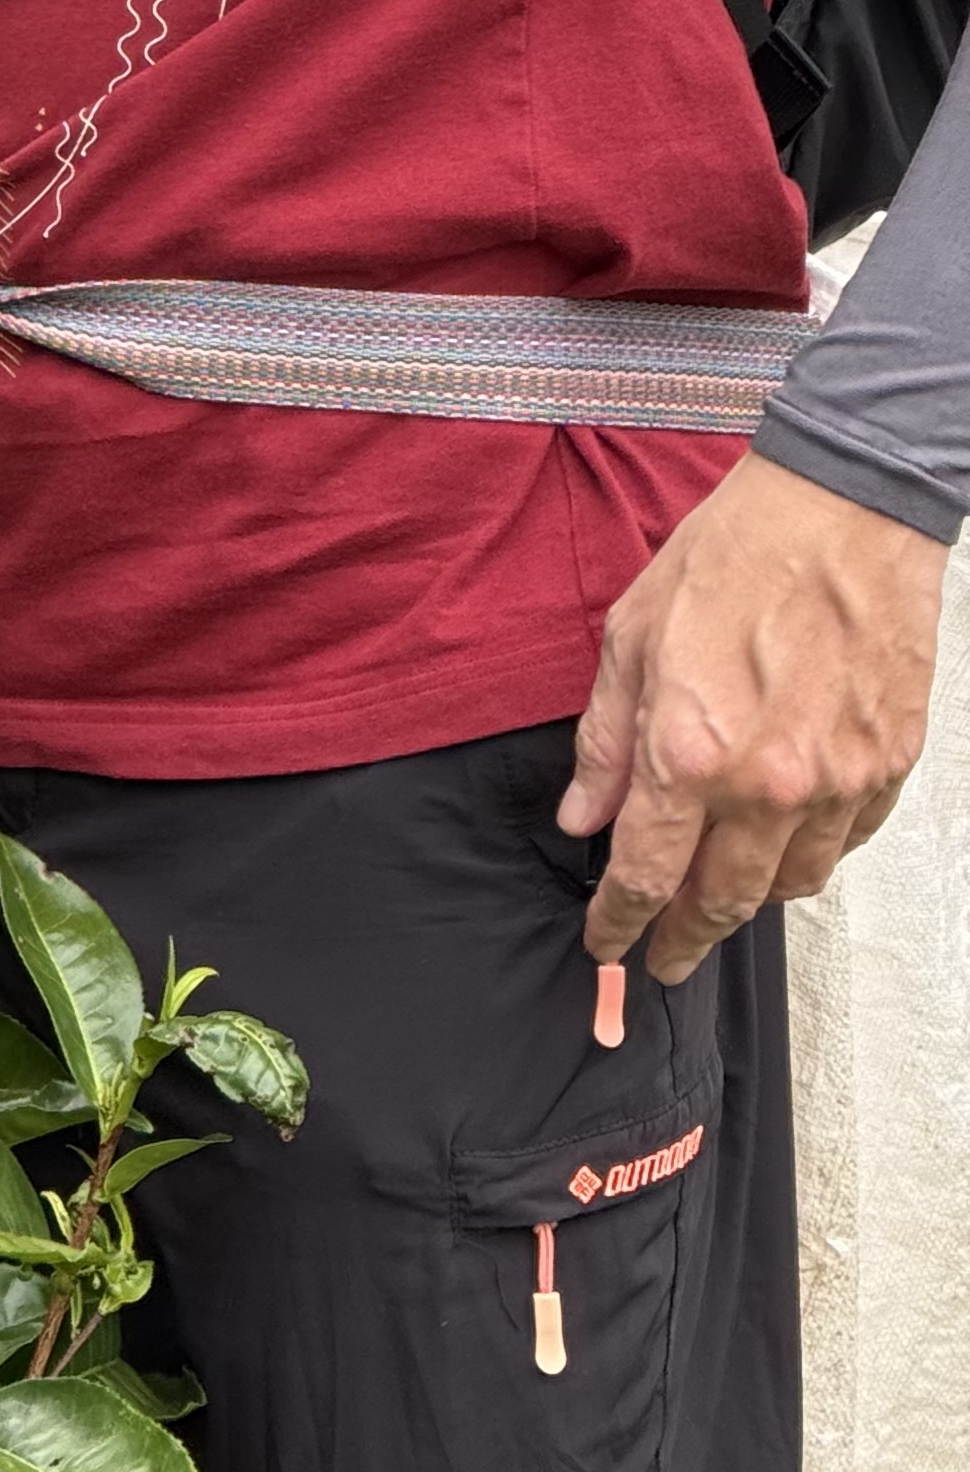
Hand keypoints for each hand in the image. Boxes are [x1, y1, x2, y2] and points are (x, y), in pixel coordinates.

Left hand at [562, 450, 941, 981]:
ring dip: (747, 905)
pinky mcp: (888, 763)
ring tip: (717, 907)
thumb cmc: (732, 556)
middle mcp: (768, 784)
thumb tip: (583, 816)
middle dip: (682, 939)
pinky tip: (785, 853)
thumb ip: (606, 741)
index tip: (605, 945)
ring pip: (789, 884)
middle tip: (661, 961)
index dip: (619, 921)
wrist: (843, 510)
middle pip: (720, 901)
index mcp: (690, 752)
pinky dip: (810, 860)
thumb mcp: (632, 637)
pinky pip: (846, 843)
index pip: (645, 874)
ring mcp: (838, 780)